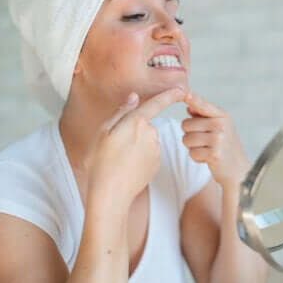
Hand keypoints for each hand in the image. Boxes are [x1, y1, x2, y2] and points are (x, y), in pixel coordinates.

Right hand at [85, 88, 186, 207]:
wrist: (111, 192)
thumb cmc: (101, 161)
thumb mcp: (103, 132)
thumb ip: (121, 112)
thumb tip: (134, 97)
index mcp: (136, 122)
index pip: (157, 104)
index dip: (170, 95)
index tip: (181, 89)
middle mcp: (150, 134)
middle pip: (145, 125)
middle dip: (134, 130)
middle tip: (115, 146)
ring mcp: (156, 149)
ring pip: (147, 140)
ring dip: (137, 145)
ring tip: (120, 158)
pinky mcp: (158, 163)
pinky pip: (150, 153)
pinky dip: (141, 157)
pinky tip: (129, 166)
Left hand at [181, 90, 250, 191]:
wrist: (238, 169)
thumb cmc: (224, 145)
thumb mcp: (218, 126)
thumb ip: (203, 115)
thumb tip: (189, 103)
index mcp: (222, 115)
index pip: (202, 105)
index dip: (193, 99)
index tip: (186, 94)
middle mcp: (221, 125)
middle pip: (186, 124)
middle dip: (190, 134)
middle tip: (205, 141)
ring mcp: (218, 140)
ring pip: (186, 139)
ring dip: (192, 147)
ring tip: (207, 149)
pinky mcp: (214, 154)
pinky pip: (192, 153)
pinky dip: (197, 158)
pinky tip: (208, 158)